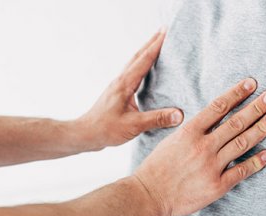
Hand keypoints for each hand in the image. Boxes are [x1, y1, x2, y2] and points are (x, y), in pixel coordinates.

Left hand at [76, 29, 182, 149]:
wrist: (86, 134)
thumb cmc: (105, 129)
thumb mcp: (133, 125)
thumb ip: (157, 119)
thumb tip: (179, 114)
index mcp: (124, 84)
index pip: (144, 60)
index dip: (156, 46)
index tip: (166, 33)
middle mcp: (120, 81)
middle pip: (137, 57)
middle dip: (151, 43)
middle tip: (164, 31)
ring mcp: (117, 86)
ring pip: (133, 64)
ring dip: (145, 53)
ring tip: (156, 45)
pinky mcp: (117, 93)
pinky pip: (131, 74)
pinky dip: (140, 66)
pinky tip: (145, 71)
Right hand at [133, 78, 265, 215]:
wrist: (149, 195)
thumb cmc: (156, 168)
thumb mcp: (170, 141)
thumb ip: (190, 131)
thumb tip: (208, 121)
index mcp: (188, 132)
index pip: (218, 107)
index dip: (236, 94)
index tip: (251, 84)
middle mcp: (202, 146)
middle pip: (235, 123)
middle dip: (256, 108)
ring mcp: (211, 166)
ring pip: (242, 143)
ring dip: (261, 129)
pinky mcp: (217, 185)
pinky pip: (241, 171)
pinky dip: (256, 162)